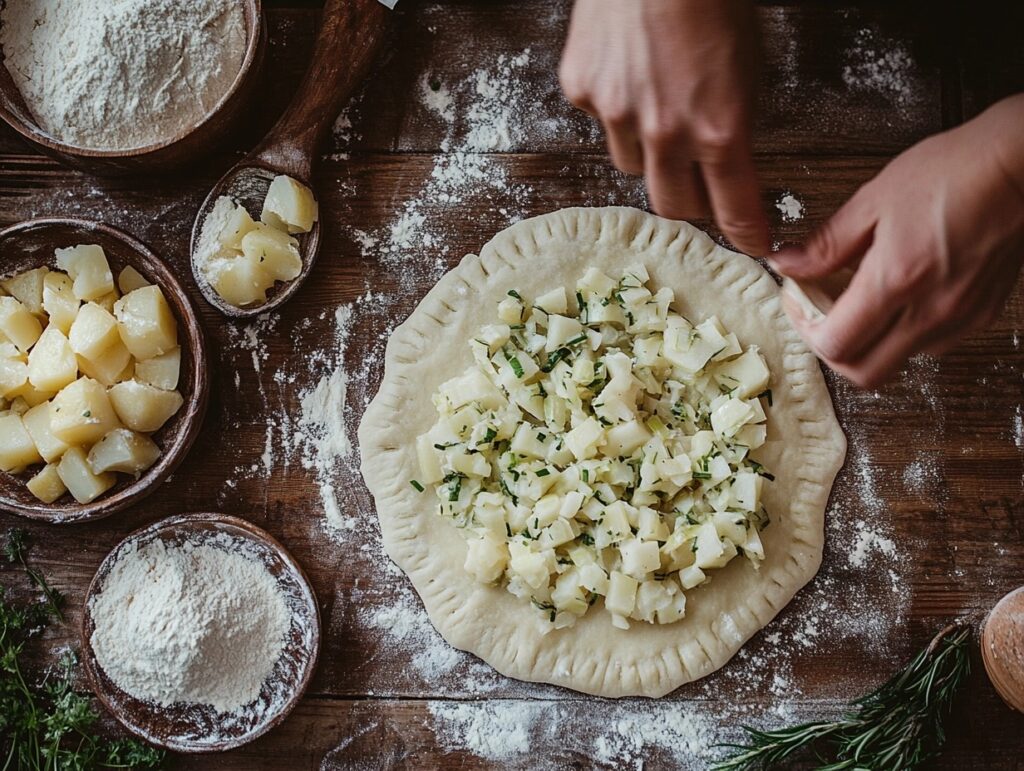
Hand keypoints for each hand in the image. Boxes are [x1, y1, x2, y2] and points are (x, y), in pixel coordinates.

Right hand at [559, 0, 768, 254]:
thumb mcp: (749, 63)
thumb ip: (735, 120)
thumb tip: (728, 156)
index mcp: (719, 128)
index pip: (735, 208)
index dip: (747, 234)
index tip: (754, 244)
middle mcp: (665, 132)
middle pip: (673, 205)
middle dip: (690, 204)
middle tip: (698, 188)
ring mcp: (617, 112)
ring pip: (631, 162)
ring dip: (648, 150)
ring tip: (657, 105)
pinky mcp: (582, 89)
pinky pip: (599, 118)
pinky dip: (614, 106)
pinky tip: (627, 72)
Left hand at [772, 95, 1023, 387]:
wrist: (1021, 165)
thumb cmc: (953, 172)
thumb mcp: (873, 200)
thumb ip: (826, 243)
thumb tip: (787, 264)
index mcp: (897, 281)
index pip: (835, 345)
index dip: (804, 328)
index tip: (798, 299)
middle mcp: (931, 311)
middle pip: (864, 372)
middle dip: (833, 349)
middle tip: (820, 312)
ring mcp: (961, 318)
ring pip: (898, 361)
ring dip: (869, 342)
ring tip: (859, 299)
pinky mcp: (982, 314)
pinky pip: (931, 345)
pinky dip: (903, 332)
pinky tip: (898, 296)